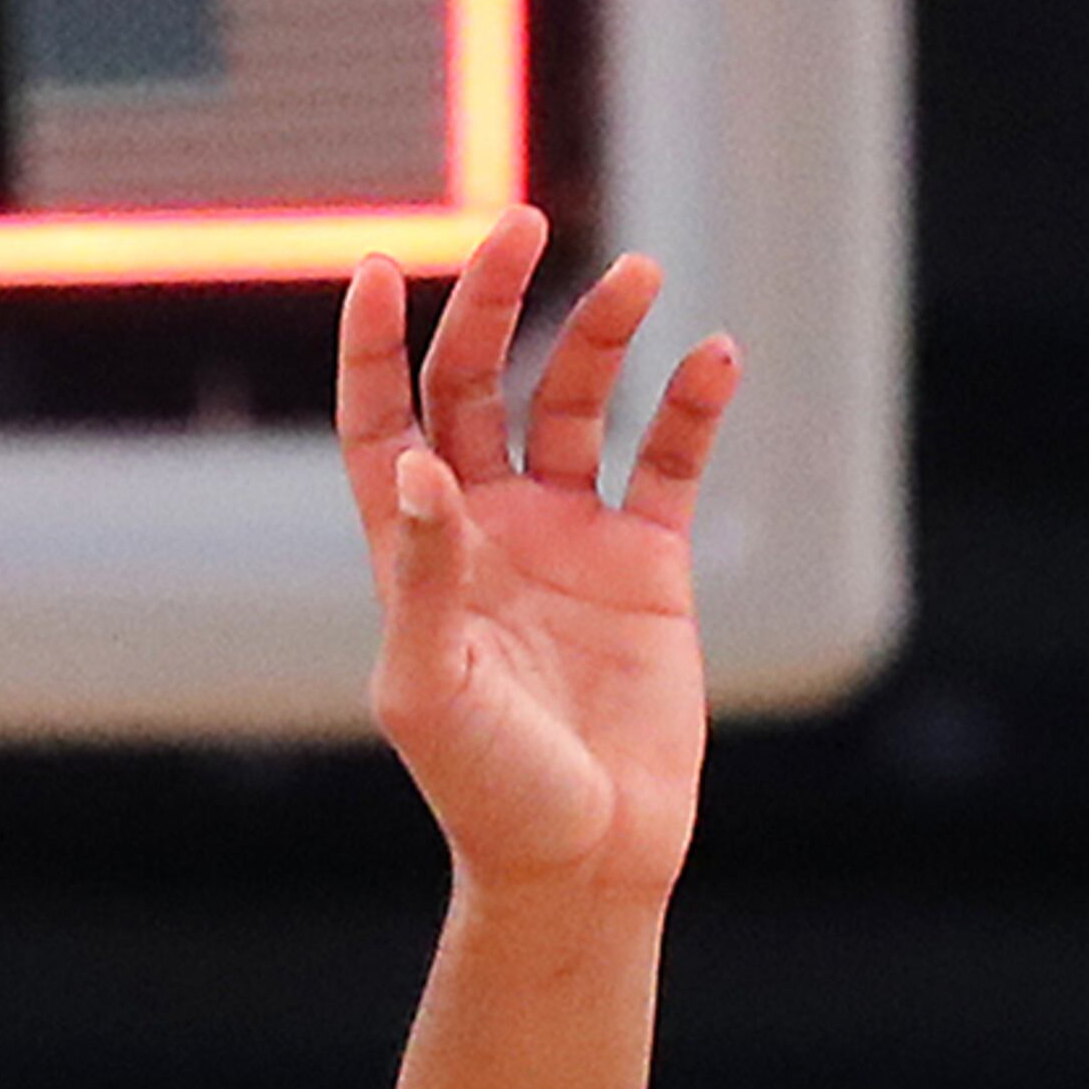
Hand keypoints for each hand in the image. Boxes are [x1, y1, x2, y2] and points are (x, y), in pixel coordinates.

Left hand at [340, 210, 738, 907]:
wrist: (583, 861)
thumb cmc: (485, 793)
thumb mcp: (429, 690)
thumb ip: (422, 576)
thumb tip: (420, 466)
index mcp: (418, 554)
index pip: (382, 424)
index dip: (374, 349)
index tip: (379, 269)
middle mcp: (490, 530)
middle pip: (479, 383)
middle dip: (493, 302)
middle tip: (521, 227)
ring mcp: (571, 539)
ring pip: (580, 400)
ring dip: (601, 332)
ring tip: (639, 278)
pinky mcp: (650, 565)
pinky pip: (672, 459)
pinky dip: (695, 404)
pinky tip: (714, 357)